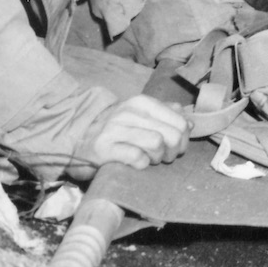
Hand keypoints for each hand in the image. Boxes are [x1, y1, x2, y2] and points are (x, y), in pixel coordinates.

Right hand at [71, 95, 188, 178]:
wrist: (78, 140)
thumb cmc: (116, 130)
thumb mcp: (141, 116)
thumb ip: (166, 115)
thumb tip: (189, 123)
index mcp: (141, 102)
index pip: (180, 120)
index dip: (184, 138)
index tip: (177, 146)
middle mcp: (128, 112)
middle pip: (171, 134)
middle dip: (174, 150)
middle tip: (166, 157)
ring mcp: (114, 129)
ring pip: (157, 143)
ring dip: (158, 157)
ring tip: (151, 159)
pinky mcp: (103, 149)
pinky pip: (137, 157)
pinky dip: (142, 164)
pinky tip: (137, 164)